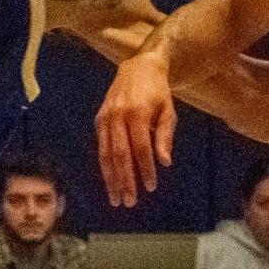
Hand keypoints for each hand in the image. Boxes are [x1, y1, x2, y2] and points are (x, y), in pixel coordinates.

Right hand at [96, 52, 175, 206]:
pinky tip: (110, 181)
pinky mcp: (99, 119)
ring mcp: (106, 117)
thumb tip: (164, 163)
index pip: (141, 148)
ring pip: (106, 154)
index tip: (151, 186)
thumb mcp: (168, 110)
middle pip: (120, 154)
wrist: (138, 67)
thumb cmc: (157, 92)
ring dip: (110, 179)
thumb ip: (165, 136)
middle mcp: (118, 116)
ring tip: (116, 198)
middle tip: (129, 202)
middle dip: (124, 181)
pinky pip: (101, 147)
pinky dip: (105, 166)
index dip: (146, 169)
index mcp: (138, 113)